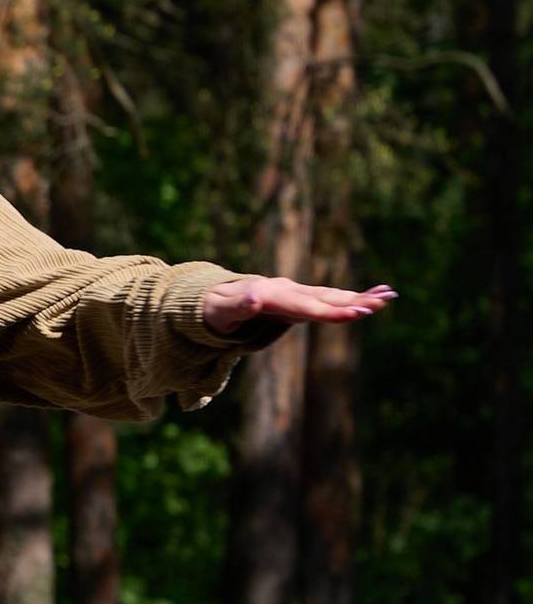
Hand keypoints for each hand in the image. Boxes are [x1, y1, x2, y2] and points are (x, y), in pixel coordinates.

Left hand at [201, 275, 395, 334]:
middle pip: (326, 298)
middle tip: (383, 303)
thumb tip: (254, 297)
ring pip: (332, 296)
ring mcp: (296, 294)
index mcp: (273, 295)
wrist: (214, 299)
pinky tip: (376, 298)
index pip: (306, 306)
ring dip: (361, 297)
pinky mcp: (301, 300)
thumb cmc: (215, 310)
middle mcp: (289, 290)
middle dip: (355, 301)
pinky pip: (331, 299)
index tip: (354, 313)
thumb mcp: (221, 311)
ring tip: (389, 296)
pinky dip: (354, 299)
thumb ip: (238, 306)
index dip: (330, 311)